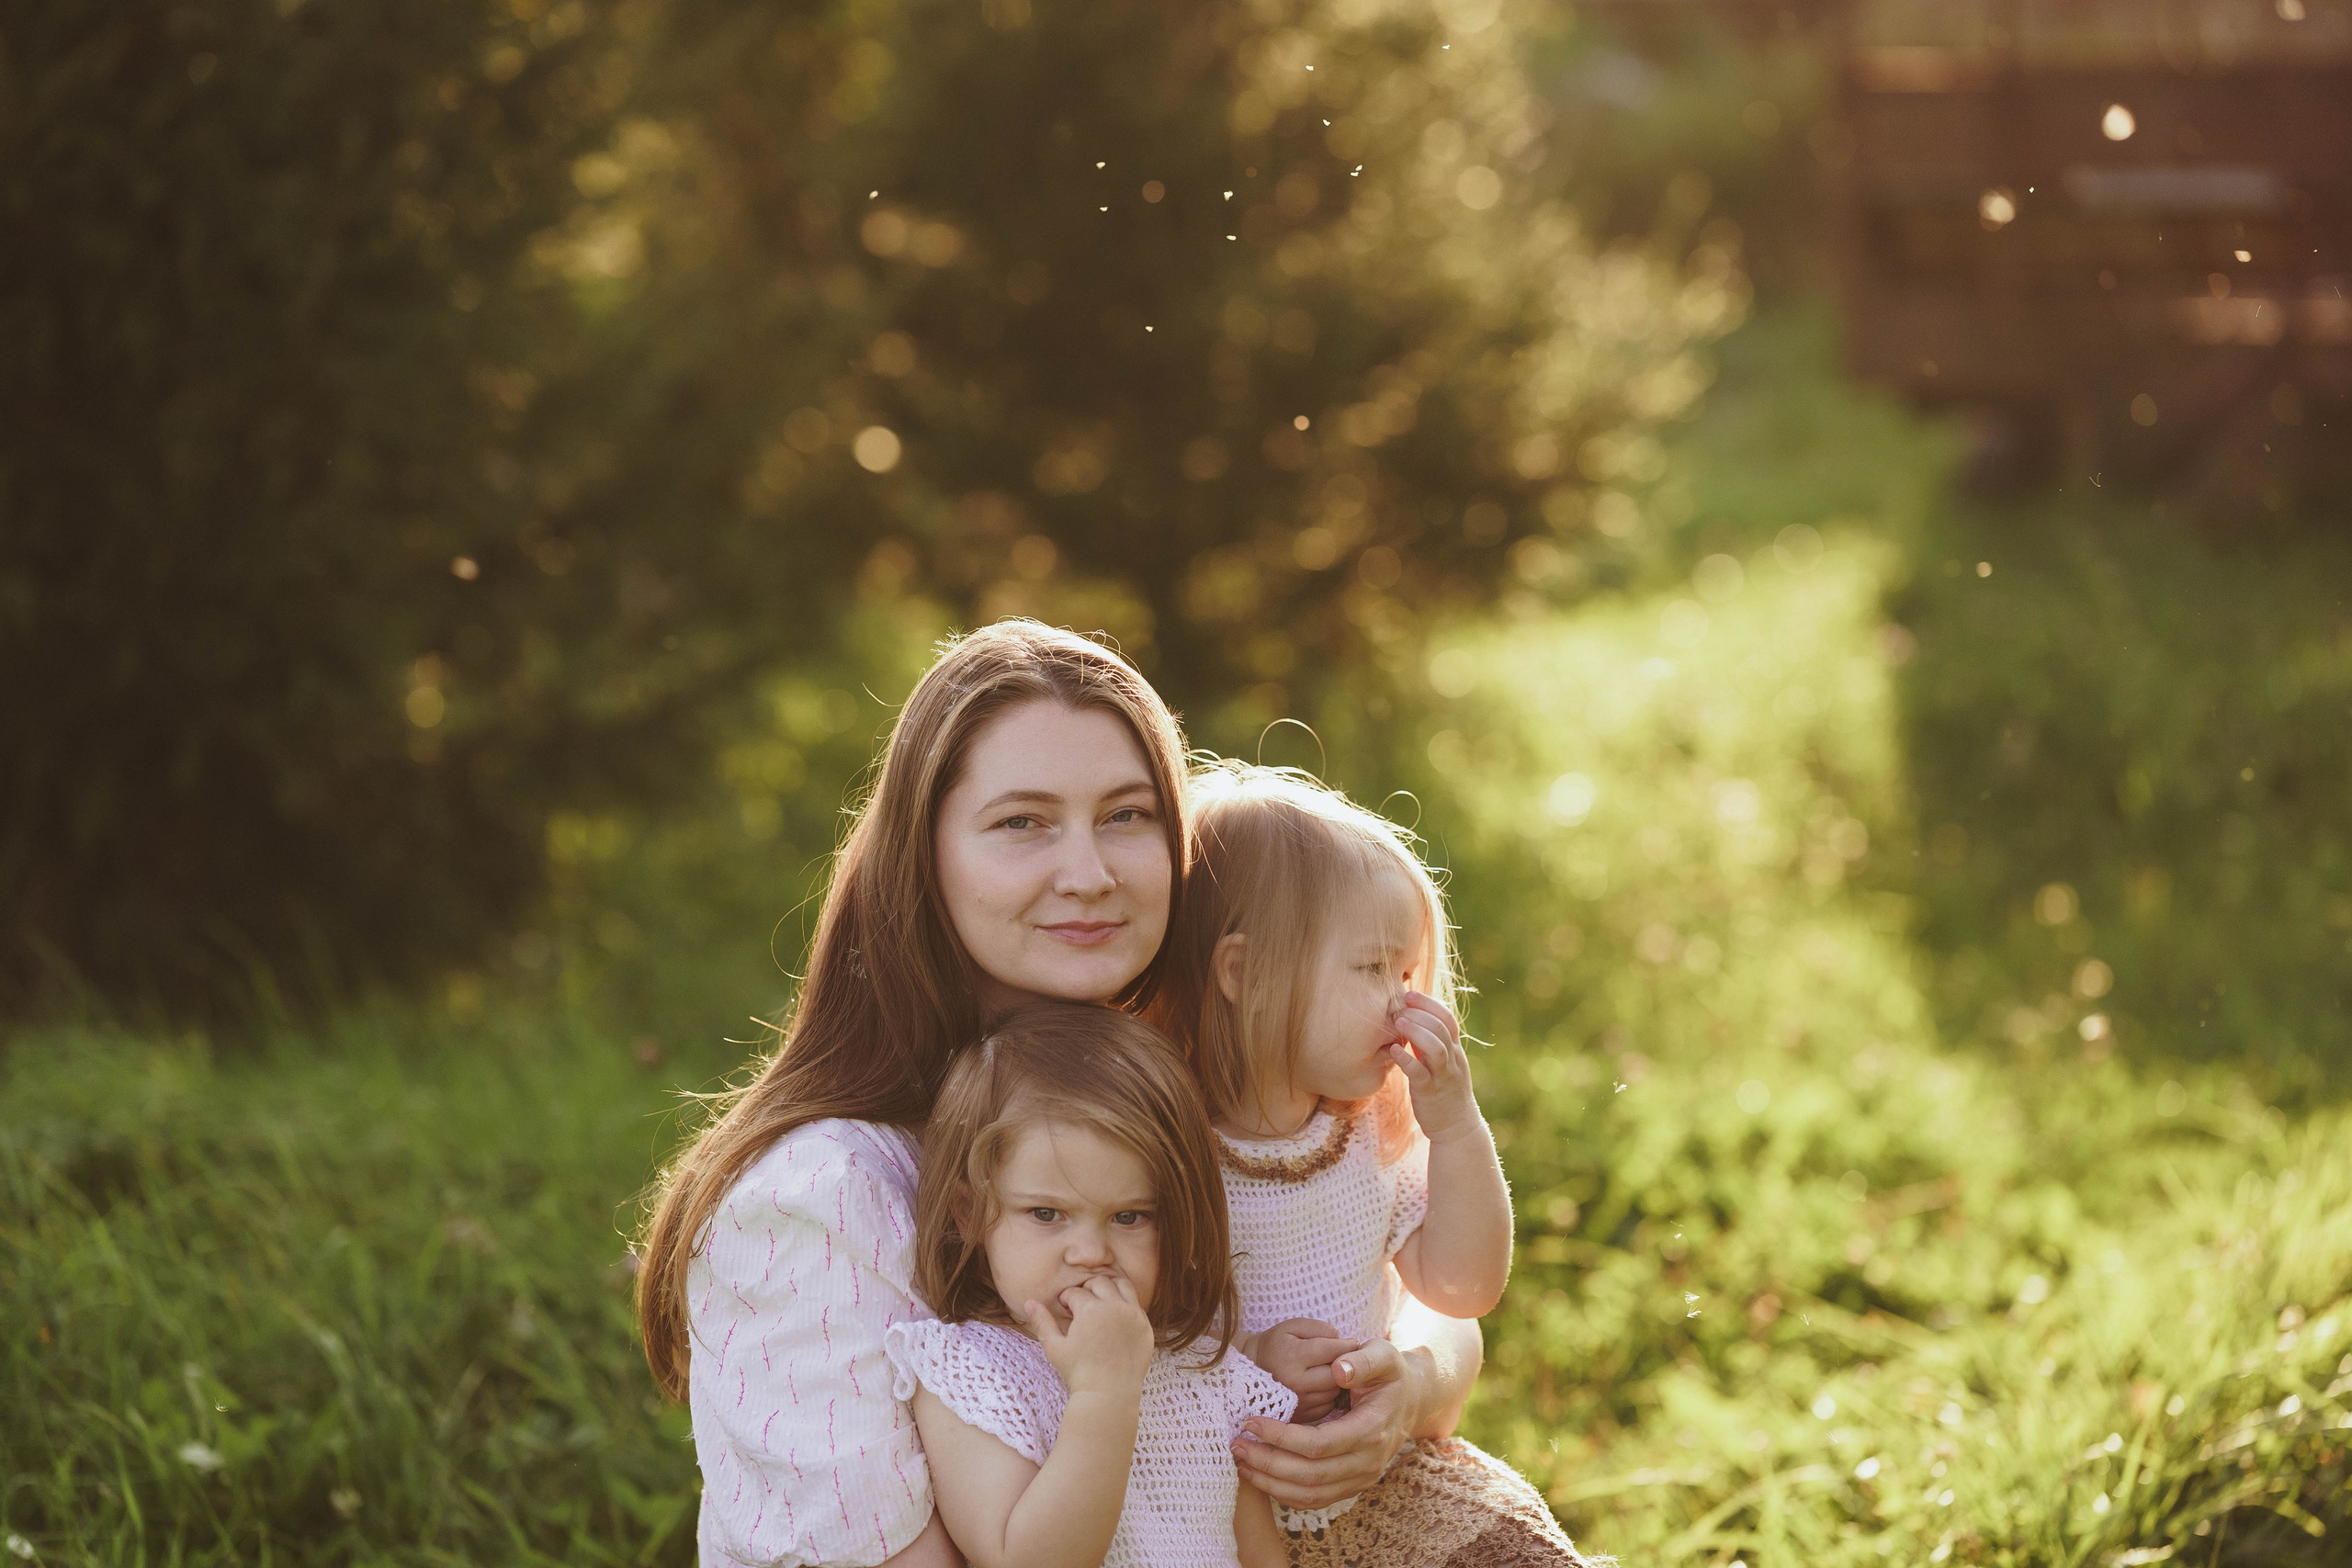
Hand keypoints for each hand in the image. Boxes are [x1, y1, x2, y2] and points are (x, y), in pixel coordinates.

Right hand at [1022, 1275, 1151, 1397]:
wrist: (1109, 1394)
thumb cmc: (1079, 1372)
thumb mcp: (1054, 1347)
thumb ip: (1042, 1322)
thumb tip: (1029, 1301)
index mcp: (1090, 1309)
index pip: (1075, 1292)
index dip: (1066, 1299)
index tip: (1065, 1309)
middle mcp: (1114, 1306)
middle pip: (1100, 1282)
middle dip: (1087, 1289)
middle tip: (1081, 1303)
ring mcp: (1133, 1315)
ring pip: (1123, 1286)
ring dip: (1110, 1288)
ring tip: (1100, 1303)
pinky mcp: (1145, 1326)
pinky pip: (1135, 1305)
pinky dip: (1125, 1305)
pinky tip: (1115, 1319)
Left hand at [1232, 1338, 1415, 1508]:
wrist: (1410, 1401)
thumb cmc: (1390, 1374)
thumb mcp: (1385, 1355)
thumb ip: (1364, 1359)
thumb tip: (1338, 1369)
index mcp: (1371, 1430)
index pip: (1319, 1444)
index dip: (1282, 1437)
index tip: (1252, 1421)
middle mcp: (1367, 1462)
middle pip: (1310, 1475)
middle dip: (1268, 1462)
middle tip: (1236, 1444)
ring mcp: (1360, 1479)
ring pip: (1309, 1494)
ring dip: (1270, 1483)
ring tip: (1240, 1461)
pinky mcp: (1351, 1486)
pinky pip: (1314, 1500)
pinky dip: (1283, 1493)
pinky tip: (1260, 1476)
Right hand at [1248, 1318, 1359, 1424]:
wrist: (1250, 1373)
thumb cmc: (1275, 1345)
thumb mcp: (1292, 1327)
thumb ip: (1320, 1329)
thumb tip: (1342, 1341)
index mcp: (1293, 1357)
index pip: (1334, 1351)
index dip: (1348, 1345)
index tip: (1351, 1342)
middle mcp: (1296, 1383)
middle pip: (1338, 1374)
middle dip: (1344, 1364)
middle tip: (1342, 1357)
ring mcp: (1298, 1402)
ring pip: (1334, 1391)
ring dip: (1337, 1380)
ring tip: (1328, 1369)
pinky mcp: (1301, 1416)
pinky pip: (1328, 1405)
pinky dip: (1329, 1394)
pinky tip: (1321, 1384)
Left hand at [1386, 990, 1481, 1142]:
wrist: (1457, 1126)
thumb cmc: (1443, 1090)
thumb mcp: (1440, 1063)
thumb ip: (1429, 1043)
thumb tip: (1410, 1020)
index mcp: (1454, 1049)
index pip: (1447, 1018)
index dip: (1429, 1003)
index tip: (1409, 993)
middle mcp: (1452, 1059)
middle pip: (1442, 1028)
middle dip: (1420, 1013)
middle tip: (1399, 1005)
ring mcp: (1443, 1076)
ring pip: (1437, 1048)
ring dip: (1417, 1032)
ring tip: (1398, 1022)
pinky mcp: (1431, 1092)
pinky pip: (1420, 1073)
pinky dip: (1406, 1060)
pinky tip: (1393, 1051)